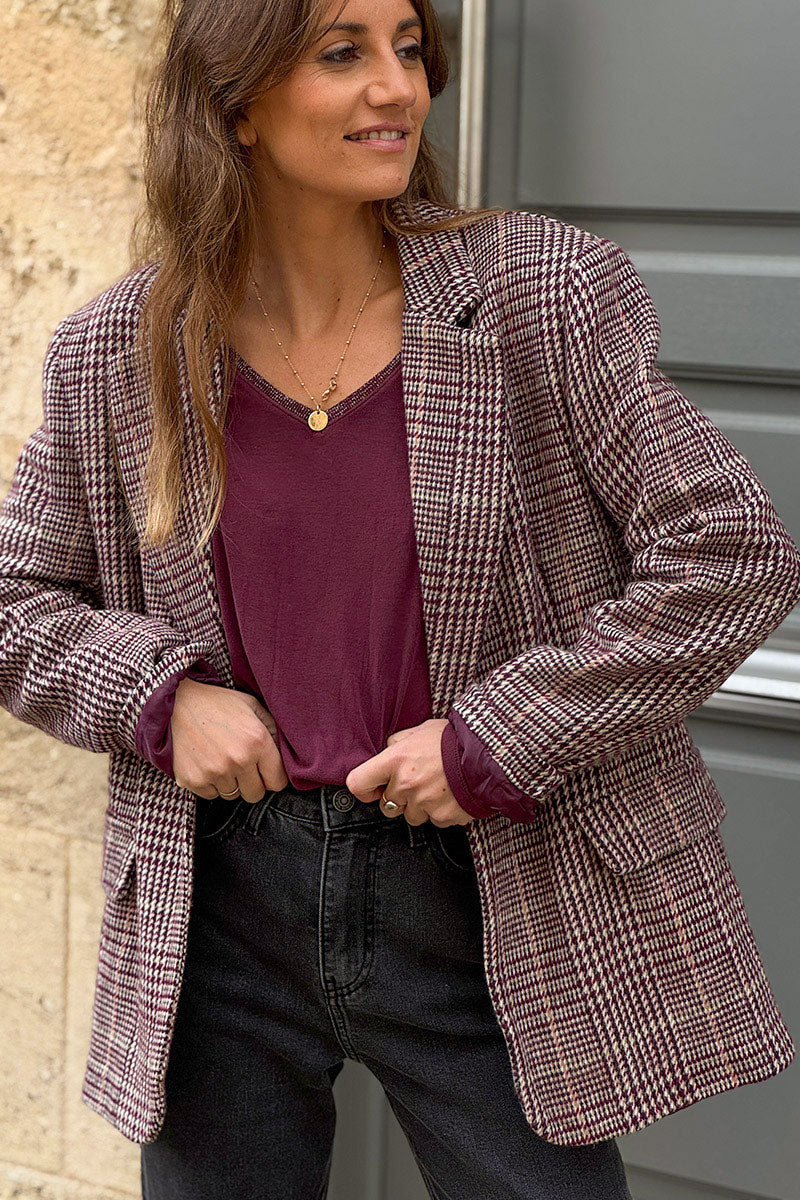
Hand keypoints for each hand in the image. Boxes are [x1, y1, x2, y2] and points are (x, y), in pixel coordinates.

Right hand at [171, 678, 288, 802]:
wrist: (176, 703)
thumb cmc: (217, 704)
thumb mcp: (252, 706)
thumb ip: (272, 729)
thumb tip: (286, 753)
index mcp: (258, 741)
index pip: (278, 782)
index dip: (273, 777)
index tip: (266, 772)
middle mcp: (238, 760)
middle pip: (256, 794)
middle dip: (253, 783)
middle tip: (243, 766)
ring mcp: (215, 772)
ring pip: (233, 795)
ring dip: (231, 782)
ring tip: (221, 759)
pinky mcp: (194, 780)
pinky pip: (211, 795)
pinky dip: (211, 784)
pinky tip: (206, 763)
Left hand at [345, 718, 474, 826]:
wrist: (489, 754)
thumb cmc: (454, 739)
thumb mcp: (421, 730)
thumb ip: (399, 742)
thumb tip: (387, 751)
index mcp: (395, 760)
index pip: (358, 783)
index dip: (364, 789)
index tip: (374, 788)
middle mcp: (406, 785)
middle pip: (386, 806)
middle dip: (398, 798)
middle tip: (417, 783)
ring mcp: (424, 804)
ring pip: (411, 816)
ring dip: (420, 807)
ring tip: (438, 788)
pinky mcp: (442, 817)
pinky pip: (433, 821)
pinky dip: (440, 812)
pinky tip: (451, 795)